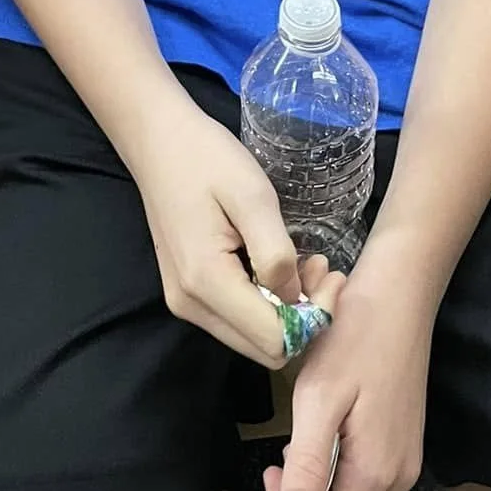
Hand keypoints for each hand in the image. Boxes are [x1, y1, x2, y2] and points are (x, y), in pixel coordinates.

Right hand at [129, 100, 332, 365]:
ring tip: (305, 262)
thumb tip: (297, 298)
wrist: (158, 141)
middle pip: (264, 349)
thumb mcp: (252, 196)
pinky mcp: (187, 294)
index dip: (314, 316)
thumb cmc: (206, 159)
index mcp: (206, 282)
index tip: (332, 274)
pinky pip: (237, 320)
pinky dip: (266, 303)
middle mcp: (192, 306)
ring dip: (287, 310)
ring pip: (252, 339)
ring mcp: (186, 303)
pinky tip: (277, 265)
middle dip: (304, 318)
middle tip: (321, 267)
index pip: (275, 340)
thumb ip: (276, 253)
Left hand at [236, 255, 431, 490]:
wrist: (400, 294)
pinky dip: (328, 490)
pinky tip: (308, 452)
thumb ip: (308, 464)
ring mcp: (403, 466)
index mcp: (375, 475)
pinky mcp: (401, 449)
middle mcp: (397, 482)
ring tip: (280, 463)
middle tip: (264, 478)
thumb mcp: (320, 395)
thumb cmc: (354, 336)